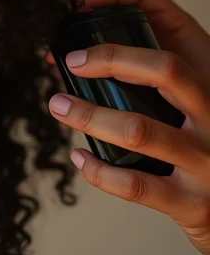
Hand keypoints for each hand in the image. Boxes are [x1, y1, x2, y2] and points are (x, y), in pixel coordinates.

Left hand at [45, 0, 209, 254]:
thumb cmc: (198, 152)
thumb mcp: (190, 111)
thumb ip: (154, 86)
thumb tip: (79, 62)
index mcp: (209, 97)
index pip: (168, 60)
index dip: (118, 51)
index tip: (77, 54)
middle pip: (165, 76)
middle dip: (108, 65)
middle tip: (66, 68)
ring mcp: (205, 164)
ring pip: (139, 131)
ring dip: (89, 116)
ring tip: (59, 107)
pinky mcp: (191, 203)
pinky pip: (134, 186)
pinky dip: (97, 171)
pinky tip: (79, 156)